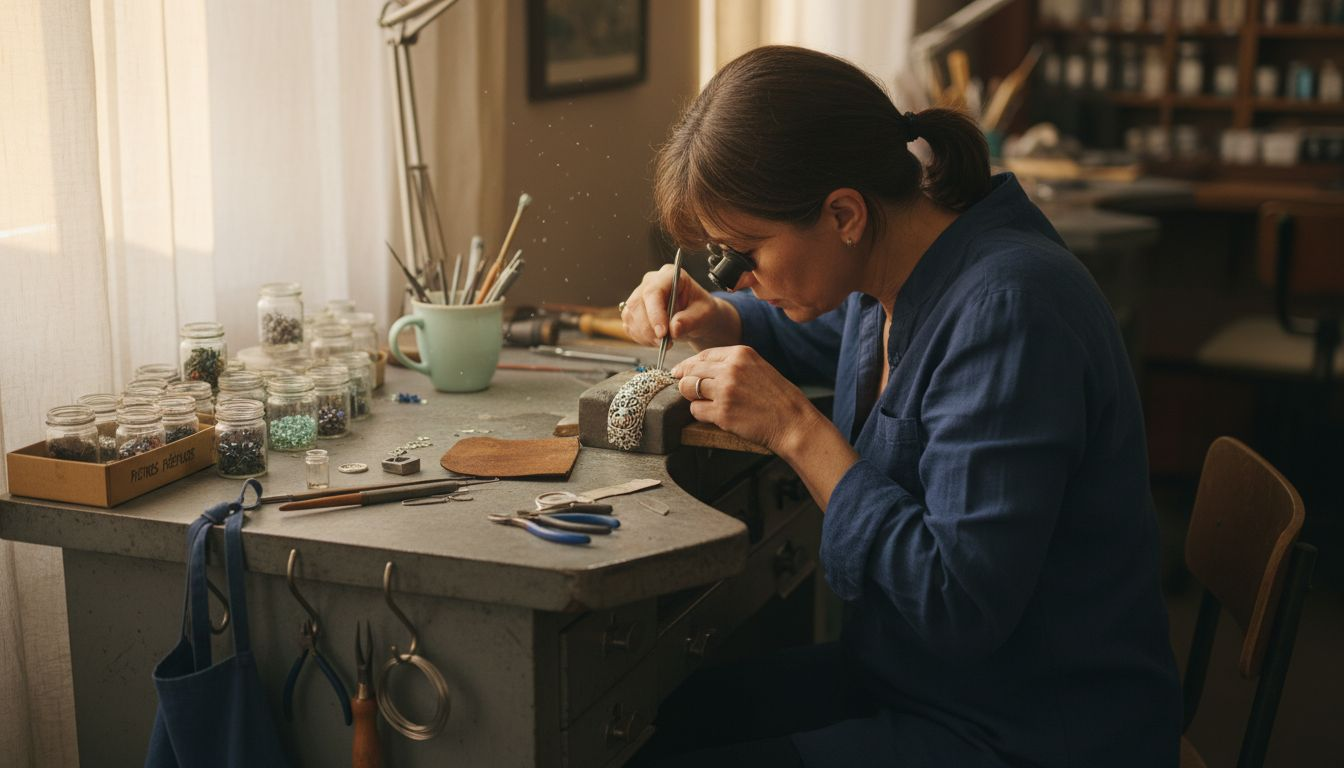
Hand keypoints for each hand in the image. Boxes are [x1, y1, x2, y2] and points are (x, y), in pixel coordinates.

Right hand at [620, 264, 739, 350]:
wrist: (697, 317)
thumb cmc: (701, 310)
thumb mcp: (704, 314)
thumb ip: (690, 320)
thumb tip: (673, 329)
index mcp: (669, 275)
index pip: (653, 291)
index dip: (655, 313)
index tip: (663, 333)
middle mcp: (650, 282)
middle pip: (637, 304)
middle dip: (649, 329)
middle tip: (665, 343)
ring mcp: (639, 296)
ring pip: (631, 316)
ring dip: (645, 335)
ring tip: (664, 342)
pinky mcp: (633, 311)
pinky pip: (629, 326)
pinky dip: (641, 338)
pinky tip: (656, 340)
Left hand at [670, 345, 822, 455]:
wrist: (793, 422)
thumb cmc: (778, 397)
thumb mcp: (758, 368)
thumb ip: (731, 365)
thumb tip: (698, 368)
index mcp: (740, 354)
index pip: (703, 356)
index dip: (689, 366)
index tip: (681, 373)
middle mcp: (730, 369)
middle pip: (691, 371)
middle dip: (687, 382)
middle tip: (691, 391)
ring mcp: (725, 391)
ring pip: (688, 389)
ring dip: (692, 397)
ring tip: (706, 403)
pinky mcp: (722, 413)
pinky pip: (696, 410)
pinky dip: (701, 414)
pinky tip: (715, 416)